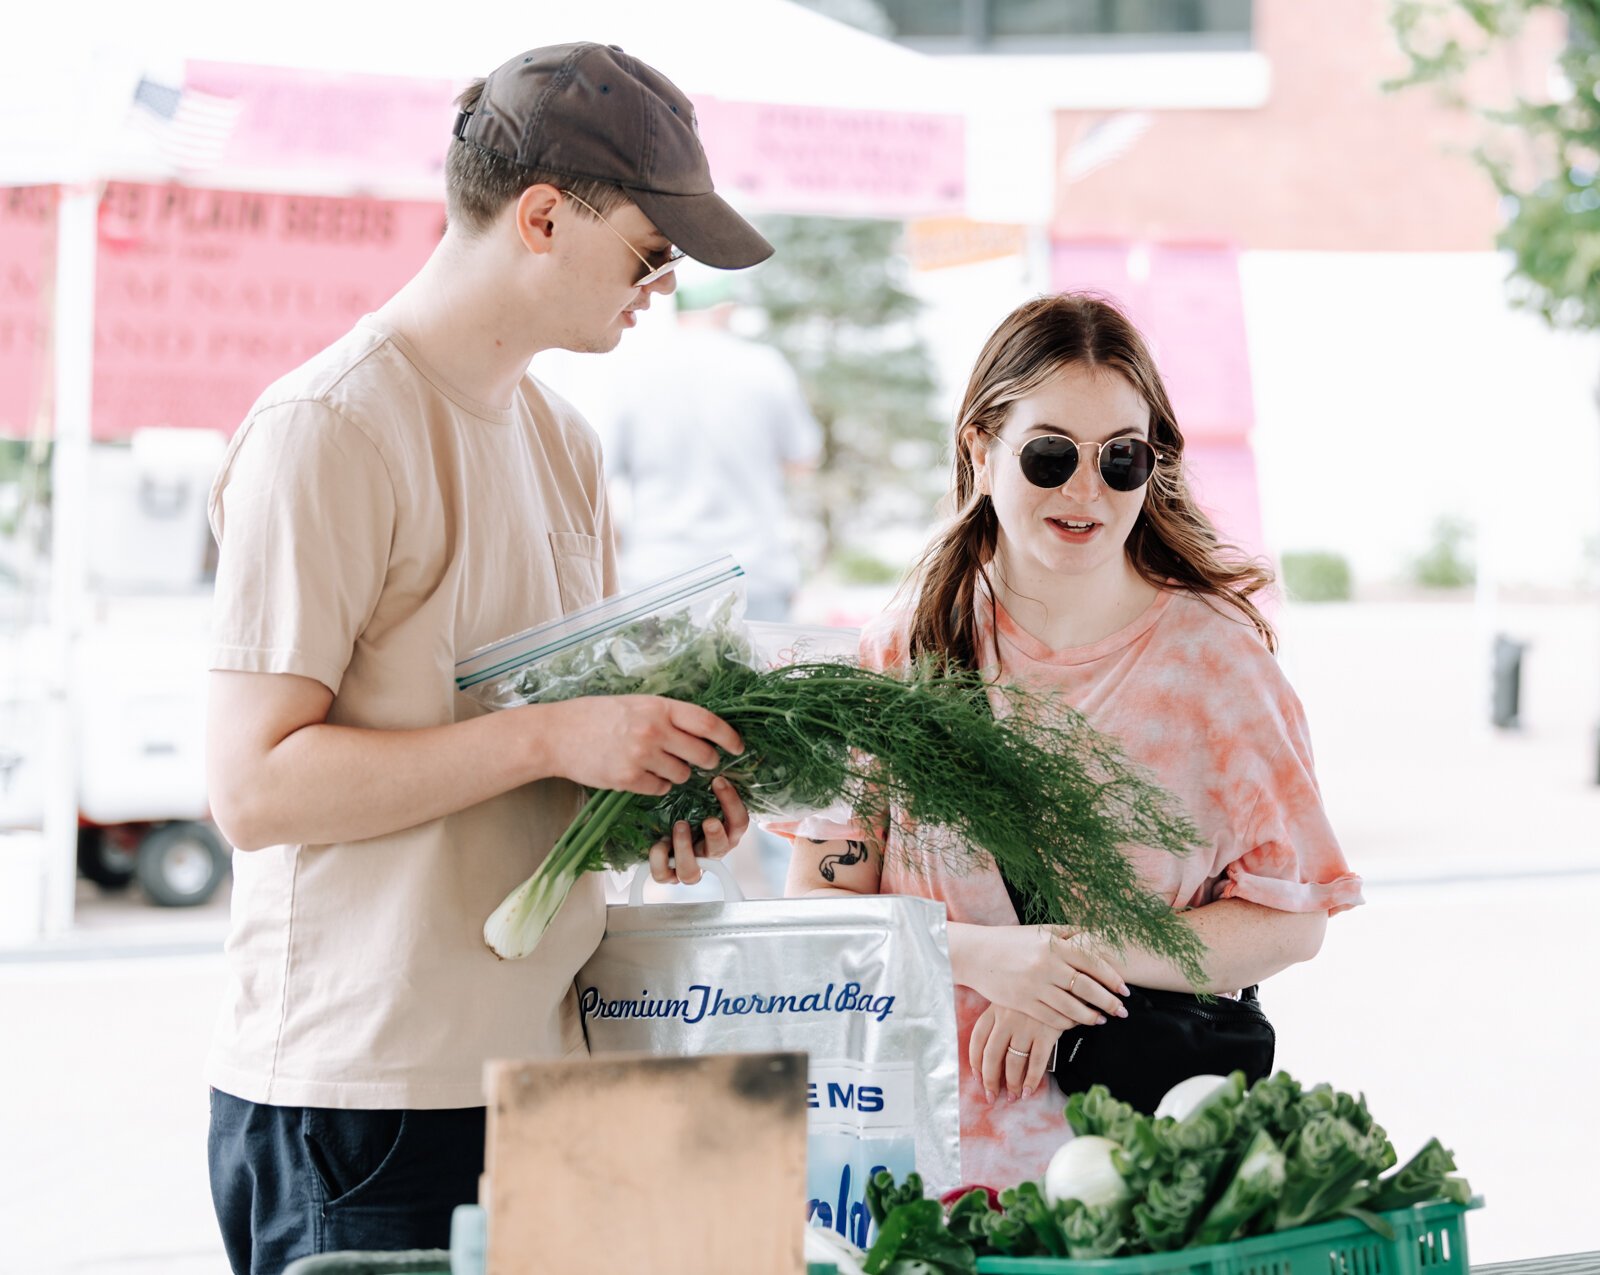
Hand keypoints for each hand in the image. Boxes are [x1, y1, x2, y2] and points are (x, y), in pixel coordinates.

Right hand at [537, 695, 742, 794]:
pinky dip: (656, 786)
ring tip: (658, 764)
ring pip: (682, 775)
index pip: (708, 722)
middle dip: (708, 761)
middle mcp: (654, 730)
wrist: (557, 734)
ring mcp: (641, 755)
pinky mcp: (628, 778)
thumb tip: (699, 730)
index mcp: (659, 706)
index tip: (738, 747)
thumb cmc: (596, 716)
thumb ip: (665, 715)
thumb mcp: (635, 703)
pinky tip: (641, 775)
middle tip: (703, 762)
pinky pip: (660, 789)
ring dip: (677, 774)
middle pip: (702, 753)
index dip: (729, 737)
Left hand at [649, 775, 749, 884]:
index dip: (732, 803)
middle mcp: (709, 854)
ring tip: (679, 825)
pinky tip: (659, 843)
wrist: (657, 831)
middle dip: (715, 835)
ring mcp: (688, 867)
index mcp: (724, 834)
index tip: (718, 781)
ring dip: (685, 848)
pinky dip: (659, 859)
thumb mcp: (698, 800)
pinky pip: (663, 875)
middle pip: (720, 851)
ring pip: (691, 872)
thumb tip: (708, 761)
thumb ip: (707, 790)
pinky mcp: (667, 875)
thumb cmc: (684, 810)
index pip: (739, 823)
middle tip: (709, 820)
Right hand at [959, 924, 1128, 1029]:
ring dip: (1091, 1016)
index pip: (1092, 962)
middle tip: (1122, 1010)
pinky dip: (1069, 1023)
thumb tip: (1096, 934)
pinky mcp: (1023, 1003)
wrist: (976, 954)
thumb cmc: (1010, 940)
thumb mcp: (1039, 931)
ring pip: (1072, 1007)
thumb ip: (1068, 933)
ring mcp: (1034, 986)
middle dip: (1109, 1002)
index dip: (1112, 978)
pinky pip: (1053, 1018)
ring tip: (1102, 1020)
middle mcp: (1046, 965)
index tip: (1125, 989)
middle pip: (1087, 988)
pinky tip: (1077, 1023)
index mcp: (1053, 945)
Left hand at [969, 1003, 1066, 1102]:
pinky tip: (1028, 1091)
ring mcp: (1026, 1026)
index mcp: (994, 1009)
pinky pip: (1036, 1062)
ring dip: (1012, 1084)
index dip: (975, 1062)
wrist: (1063, 984)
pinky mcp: (1046, 1033)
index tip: (977, 1077)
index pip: (977, 1039)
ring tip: (1013, 1096)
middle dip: (990, 1080)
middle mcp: (1007, 1018)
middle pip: (992, 1055)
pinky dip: (1031, 1080)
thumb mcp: (1010, 1000)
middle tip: (991, 1095)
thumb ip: (999, 1020)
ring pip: (1013, 1062)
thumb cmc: (1034, 995)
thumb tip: (990, 1056)